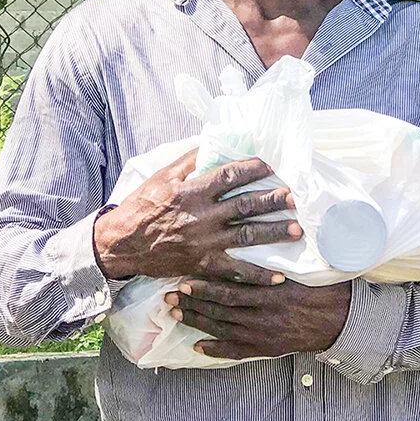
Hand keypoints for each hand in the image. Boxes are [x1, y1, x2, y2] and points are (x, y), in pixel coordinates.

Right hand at [93, 150, 300, 282]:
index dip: (252, 169)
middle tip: (293, 197)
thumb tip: (211, 143)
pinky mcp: (202, 266)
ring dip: (274, 233)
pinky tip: (278, 278)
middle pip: (245, 206)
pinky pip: (234, 273)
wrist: (122, 244)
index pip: (229, 176)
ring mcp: (204, 243)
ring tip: (297, 230)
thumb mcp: (162, 176)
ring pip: (246, 237)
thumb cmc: (142, 206)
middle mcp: (201, 217)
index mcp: (192, 192)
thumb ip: (189, 161)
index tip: (270, 166)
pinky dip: (257, 277)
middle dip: (273, 201)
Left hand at [164, 278, 352, 359]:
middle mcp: (262, 314)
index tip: (183, 279)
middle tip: (168, 297)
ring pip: (222, 328)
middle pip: (220, 308)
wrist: (341, 319)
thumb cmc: (322, 288)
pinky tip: (197, 346)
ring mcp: (263, 334)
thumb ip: (273, 260)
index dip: (204, 285)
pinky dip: (215, 349)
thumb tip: (252, 236)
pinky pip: (236, 351)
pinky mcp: (266, 348)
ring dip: (197, 321)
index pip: (229, 288)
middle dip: (192, 303)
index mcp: (269, 291)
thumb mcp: (299, 268)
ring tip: (176, 315)